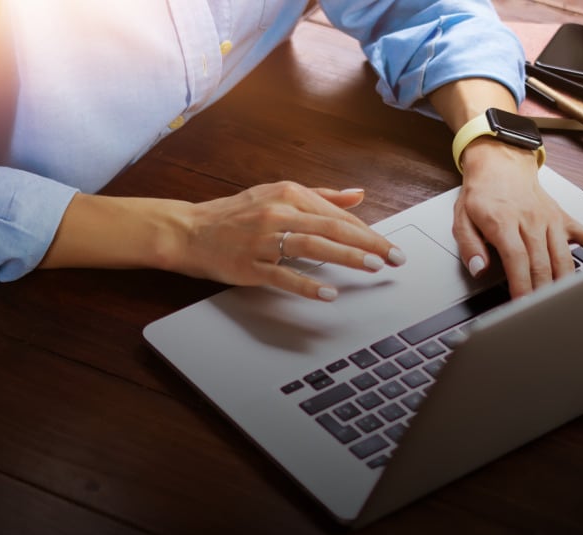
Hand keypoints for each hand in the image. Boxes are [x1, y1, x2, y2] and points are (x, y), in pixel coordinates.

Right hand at [166, 181, 405, 300]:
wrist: (189, 230)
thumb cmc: (234, 215)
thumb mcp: (278, 195)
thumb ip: (320, 196)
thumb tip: (358, 195)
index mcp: (288, 194)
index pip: (337, 215)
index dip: (368, 231)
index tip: (389, 246)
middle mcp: (278, 213)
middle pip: (332, 228)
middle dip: (368, 244)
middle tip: (393, 258)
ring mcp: (263, 239)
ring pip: (312, 247)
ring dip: (346, 257)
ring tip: (371, 267)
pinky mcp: (250, 264)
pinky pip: (283, 275)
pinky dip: (307, 284)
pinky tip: (328, 292)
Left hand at [452, 139, 582, 297]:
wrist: (501, 163)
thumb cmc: (482, 192)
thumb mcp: (462, 218)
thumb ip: (469, 246)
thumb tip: (478, 269)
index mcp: (504, 222)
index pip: (517, 260)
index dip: (522, 286)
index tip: (522, 306)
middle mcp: (531, 221)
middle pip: (542, 264)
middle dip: (543, 293)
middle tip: (542, 315)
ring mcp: (551, 221)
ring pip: (564, 258)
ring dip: (565, 284)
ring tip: (565, 306)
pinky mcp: (564, 220)